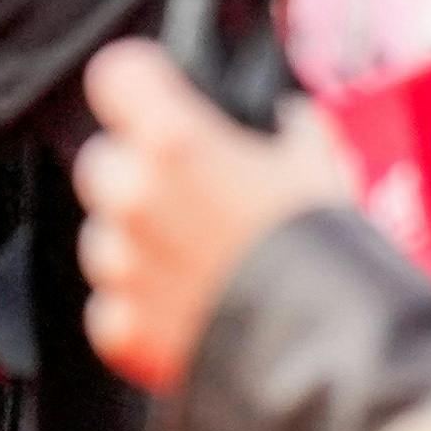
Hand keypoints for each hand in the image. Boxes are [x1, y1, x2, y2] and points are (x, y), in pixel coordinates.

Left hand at [73, 35, 350, 393]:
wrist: (327, 355)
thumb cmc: (328, 258)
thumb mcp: (321, 169)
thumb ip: (289, 135)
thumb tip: (288, 125)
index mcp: (176, 141)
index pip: (117, 76)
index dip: (139, 86)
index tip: (154, 95)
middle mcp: (134, 196)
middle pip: (102, 162)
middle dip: (139, 174)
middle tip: (192, 196)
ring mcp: (121, 265)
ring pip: (102, 237)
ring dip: (137, 244)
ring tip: (201, 263)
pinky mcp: (120, 328)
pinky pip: (110, 307)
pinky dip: (140, 309)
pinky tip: (189, 310)